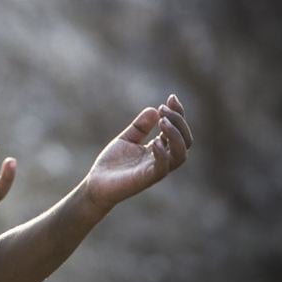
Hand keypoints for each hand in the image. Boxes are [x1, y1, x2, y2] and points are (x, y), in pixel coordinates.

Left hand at [86, 94, 193, 211]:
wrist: (96, 184)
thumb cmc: (113, 163)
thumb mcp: (127, 138)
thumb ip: (140, 126)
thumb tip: (154, 109)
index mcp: (160, 149)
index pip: (178, 131)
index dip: (178, 114)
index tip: (171, 98)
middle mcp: (162, 159)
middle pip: (185, 141)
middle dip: (179, 122)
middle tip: (163, 109)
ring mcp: (156, 169)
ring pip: (180, 155)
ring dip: (175, 136)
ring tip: (163, 121)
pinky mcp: (146, 178)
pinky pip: (162, 168)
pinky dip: (163, 154)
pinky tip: (156, 141)